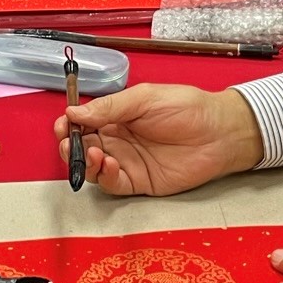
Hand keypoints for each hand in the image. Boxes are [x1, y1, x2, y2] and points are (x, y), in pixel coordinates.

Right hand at [52, 83, 261, 196]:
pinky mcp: (139, 182)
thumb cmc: (188, 108)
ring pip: (91, 168)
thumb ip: (110, 107)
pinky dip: (103, 176)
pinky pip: (112, 184)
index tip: (62, 123)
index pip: (82, 123)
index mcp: (117, 117)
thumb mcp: (145, 98)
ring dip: (82, 162)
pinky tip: (107, 163)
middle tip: (67, 142)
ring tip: (90, 152)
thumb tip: (74, 112)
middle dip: (67, 145)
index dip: (68, 124)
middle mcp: (118, 140)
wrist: (220, 132)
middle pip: (80, 147)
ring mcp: (127, 162)